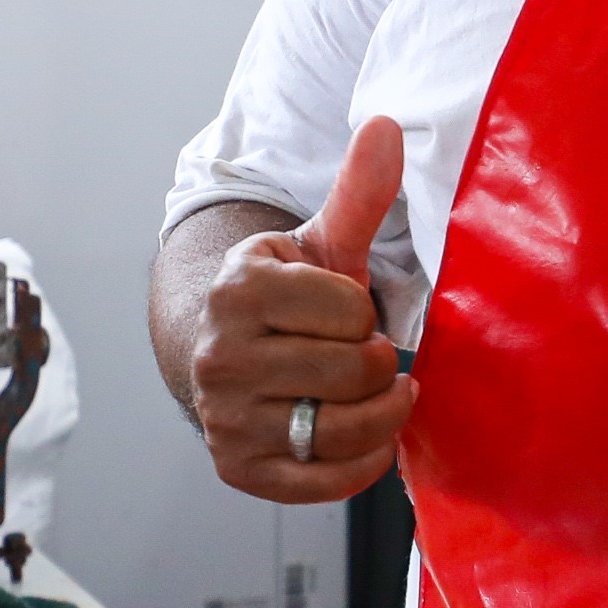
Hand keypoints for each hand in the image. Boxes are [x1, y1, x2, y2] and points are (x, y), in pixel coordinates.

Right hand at [190, 116, 416, 502]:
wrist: (228, 354)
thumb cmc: (291, 299)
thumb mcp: (322, 243)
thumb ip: (358, 192)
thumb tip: (389, 125)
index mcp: (239, 290)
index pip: (351, 311)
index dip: (364, 313)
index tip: (344, 311)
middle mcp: (219, 357)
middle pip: (353, 372)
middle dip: (375, 363)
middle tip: (360, 355)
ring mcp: (225, 419)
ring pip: (344, 429)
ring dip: (380, 414)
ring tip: (374, 392)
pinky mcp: (240, 469)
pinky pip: (327, 481)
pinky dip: (363, 463)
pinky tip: (366, 436)